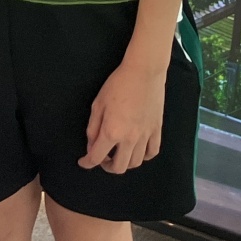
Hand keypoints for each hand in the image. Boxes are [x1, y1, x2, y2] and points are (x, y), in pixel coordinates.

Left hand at [79, 54, 164, 173]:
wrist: (144, 72)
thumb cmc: (118, 84)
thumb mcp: (98, 104)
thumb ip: (93, 128)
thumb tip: (92, 144)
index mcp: (111, 132)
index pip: (96, 157)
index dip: (87, 163)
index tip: (83, 162)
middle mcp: (129, 139)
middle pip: (118, 167)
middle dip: (107, 166)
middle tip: (102, 158)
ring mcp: (145, 136)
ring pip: (135, 163)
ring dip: (125, 162)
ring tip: (119, 153)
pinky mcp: (156, 130)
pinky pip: (152, 152)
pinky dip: (144, 156)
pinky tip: (138, 150)